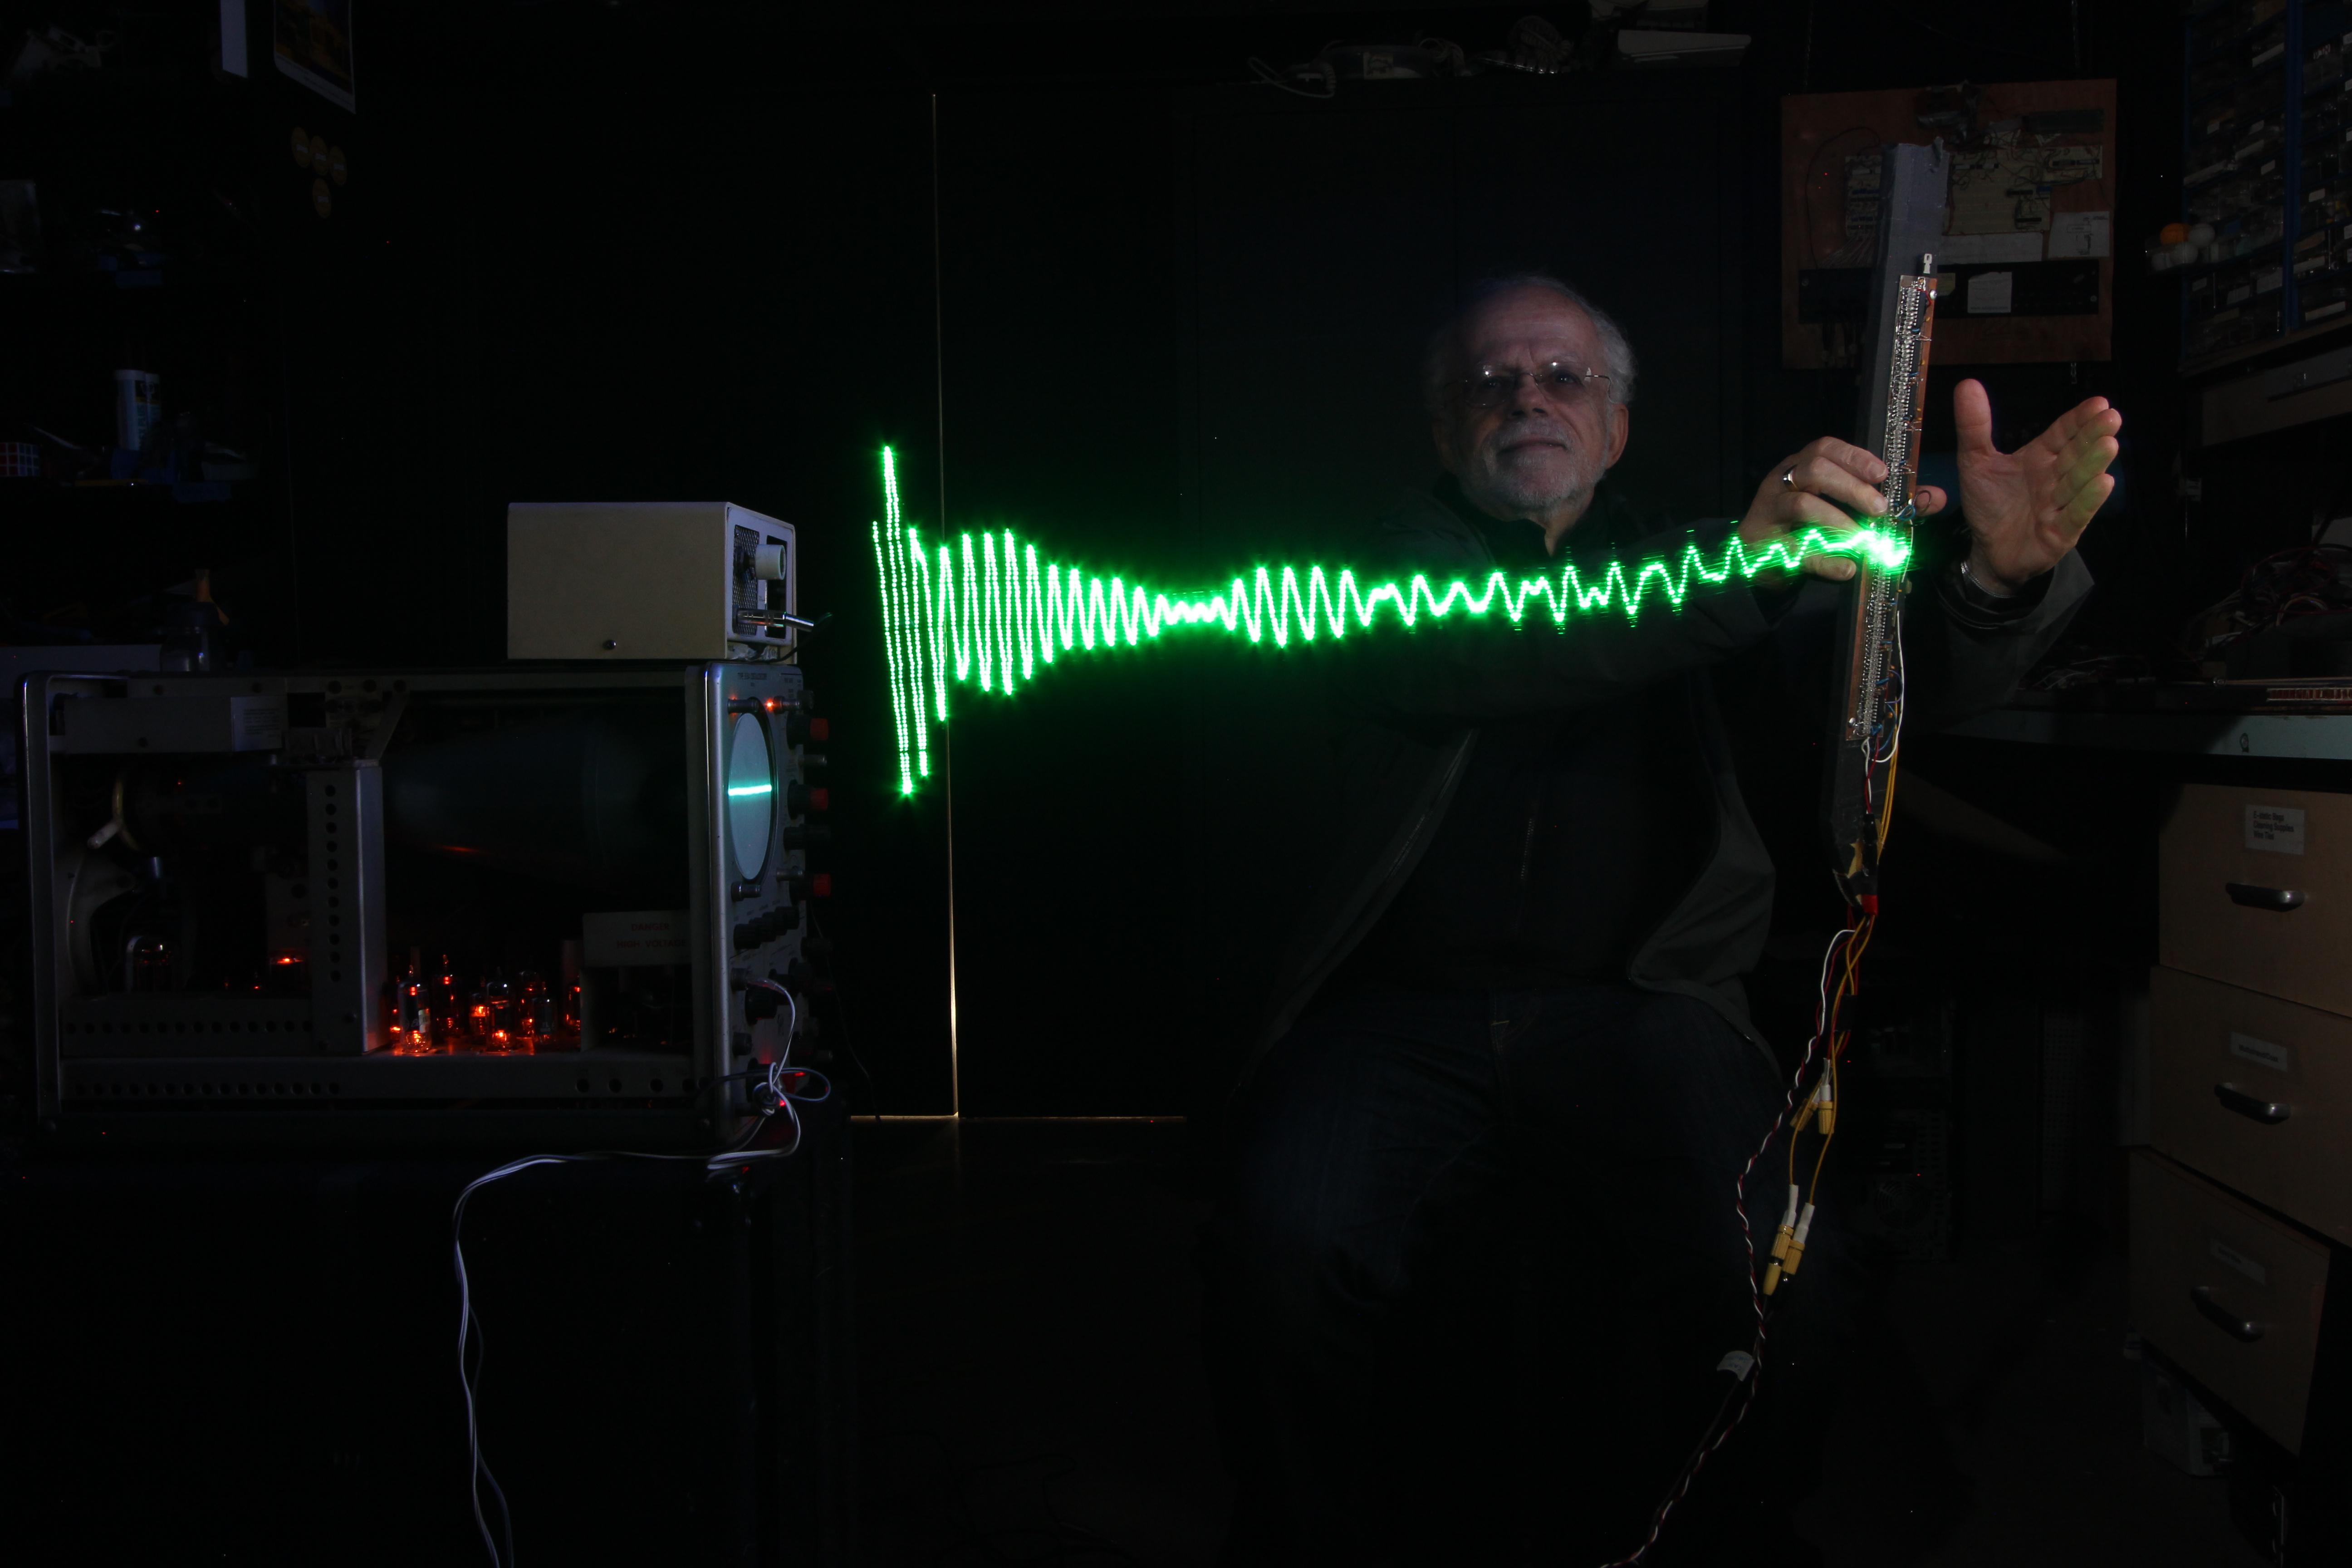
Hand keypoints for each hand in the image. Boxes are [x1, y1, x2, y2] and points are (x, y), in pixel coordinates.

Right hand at [1739, 438, 1947, 581]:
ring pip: (1802, 502)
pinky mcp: (1764, 543)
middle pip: (1816, 469)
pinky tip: (1846, 568)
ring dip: (1837, 519)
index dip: (1855, 457)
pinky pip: (1795, 548)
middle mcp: (1783, 480)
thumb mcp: (1845, 509)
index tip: (1882, 473)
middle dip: (1852, 486)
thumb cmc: (1808, 527)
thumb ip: (1886, 501)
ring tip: (1862, 538)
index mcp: (1803, 465)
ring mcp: (1770, 509)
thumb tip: (1934, 498)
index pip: (1826, 448)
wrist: (1758, 559)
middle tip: (1879, 508)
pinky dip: (1824, 559)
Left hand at [1952, 379, 2119, 593]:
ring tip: (2108, 444)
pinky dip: (2088, 500)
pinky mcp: (2060, 532)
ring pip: (2080, 481)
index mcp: (2040, 457)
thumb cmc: (1989, 504)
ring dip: (2094, 463)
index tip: (2099, 402)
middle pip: (2077, 453)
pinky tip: (2103, 482)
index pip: (2064, 433)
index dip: (2080, 419)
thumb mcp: (1975, 462)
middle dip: (2093, 436)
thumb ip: (1974, 426)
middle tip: (2111, 417)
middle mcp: (2056, 477)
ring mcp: (2061, 504)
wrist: (1988, 551)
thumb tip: (1968, 384)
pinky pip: (2076, 514)